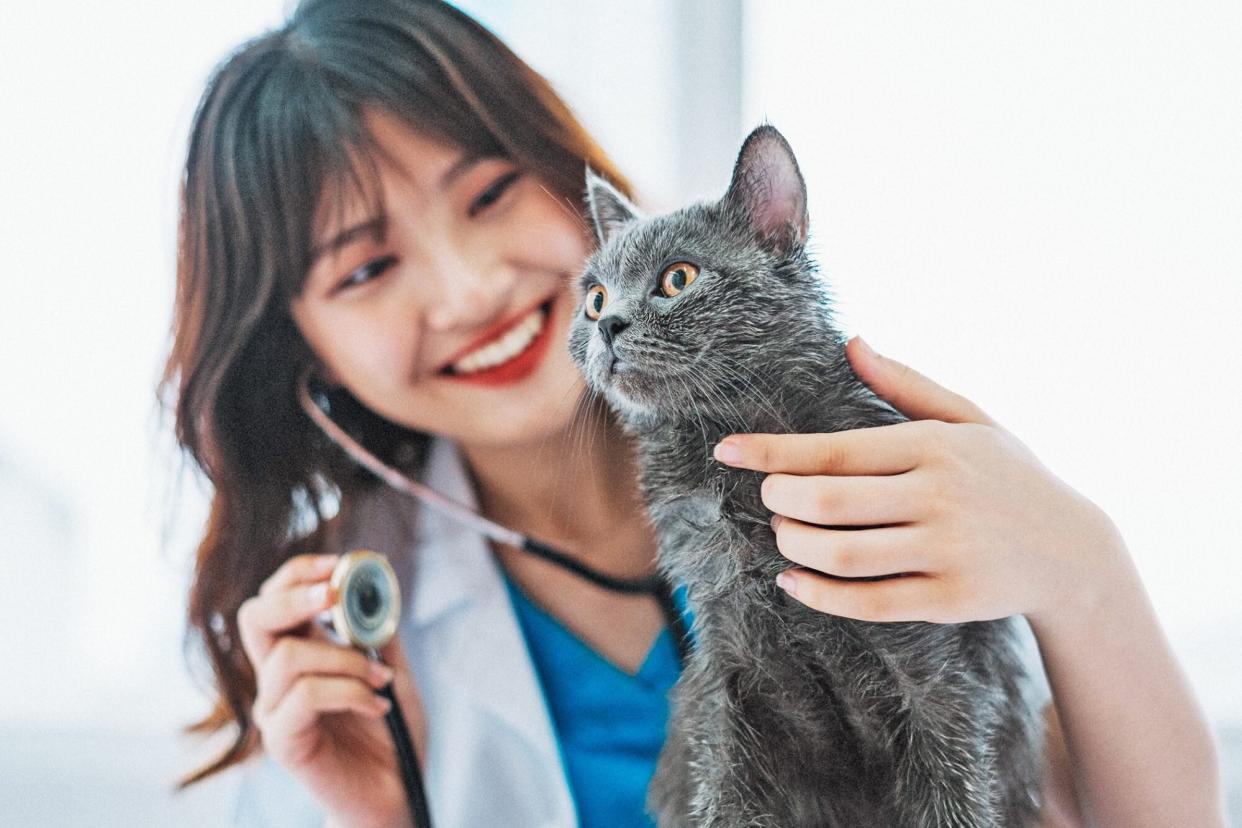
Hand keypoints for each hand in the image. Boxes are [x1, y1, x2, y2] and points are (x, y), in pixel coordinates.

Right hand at [237, 553, 423, 827]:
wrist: (398, 791)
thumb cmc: (391, 730)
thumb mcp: (392, 666)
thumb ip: (377, 628)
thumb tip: (374, 582)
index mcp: (299, 651)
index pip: (275, 597)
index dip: (299, 572)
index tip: (340, 564)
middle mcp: (277, 678)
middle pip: (253, 616)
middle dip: (295, 596)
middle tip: (334, 597)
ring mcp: (274, 710)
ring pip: (288, 655)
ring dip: (345, 658)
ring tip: (381, 678)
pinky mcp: (282, 741)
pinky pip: (305, 695)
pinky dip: (351, 690)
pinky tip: (378, 705)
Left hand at [713, 336, 1124, 625]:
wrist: (1073, 551)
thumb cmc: (1006, 476)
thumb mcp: (969, 419)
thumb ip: (905, 384)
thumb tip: (851, 341)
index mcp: (935, 446)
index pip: (834, 449)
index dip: (772, 452)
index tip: (726, 450)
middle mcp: (940, 496)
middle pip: (828, 502)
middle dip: (780, 499)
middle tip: (769, 497)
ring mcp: (947, 552)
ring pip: (842, 554)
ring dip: (794, 546)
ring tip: (783, 534)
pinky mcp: (950, 601)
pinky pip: (867, 602)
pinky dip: (818, 595)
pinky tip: (792, 582)